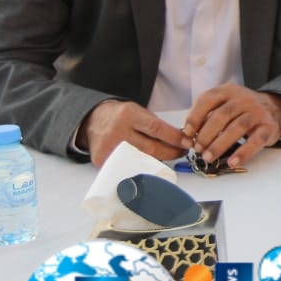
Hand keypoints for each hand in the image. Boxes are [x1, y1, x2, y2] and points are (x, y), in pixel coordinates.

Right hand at [77, 100, 191, 166]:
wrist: (94, 120)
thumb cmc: (121, 116)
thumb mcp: (139, 112)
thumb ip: (156, 125)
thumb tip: (180, 140)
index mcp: (129, 116)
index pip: (156, 128)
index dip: (174, 138)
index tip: (187, 143)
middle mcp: (118, 131)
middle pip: (150, 148)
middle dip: (171, 152)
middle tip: (181, 152)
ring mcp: (109, 147)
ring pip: (141, 161)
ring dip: (159, 162)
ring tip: (167, 158)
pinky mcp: (102, 160)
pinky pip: (127, 168)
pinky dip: (141, 168)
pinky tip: (149, 165)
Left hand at [184, 84, 280, 169]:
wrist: (274, 109)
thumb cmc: (242, 110)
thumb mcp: (225, 104)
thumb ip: (208, 115)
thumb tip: (189, 136)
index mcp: (228, 91)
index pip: (208, 99)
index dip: (195, 117)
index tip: (188, 133)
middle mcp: (244, 98)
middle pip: (222, 115)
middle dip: (206, 134)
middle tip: (197, 149)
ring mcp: (258, 112)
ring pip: (237, 127)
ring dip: (220, 145)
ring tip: (208, 157)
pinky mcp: (268, 126)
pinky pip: (256, 140)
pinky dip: (244, 152)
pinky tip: (233, 162)